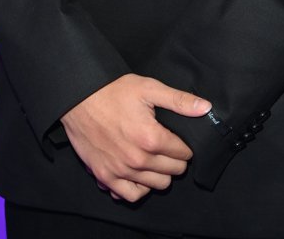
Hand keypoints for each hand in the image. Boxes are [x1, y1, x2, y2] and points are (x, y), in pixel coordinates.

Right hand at [60, 74, 210, 202]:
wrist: (79, 98)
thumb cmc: (113, 91)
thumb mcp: (149, 88)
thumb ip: (179, 100)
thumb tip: (205, 108)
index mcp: (151, 138)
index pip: (183, 154)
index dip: (185, 146)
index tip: (180, 140)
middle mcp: (137, 159)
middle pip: (172, 171)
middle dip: (176, 160)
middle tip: (169, 148)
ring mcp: (120, 171)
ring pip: (156, 185)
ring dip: (161, 174)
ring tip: (157, 160)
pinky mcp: (105, 176)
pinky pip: (131, 195)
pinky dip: (139, 188)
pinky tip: (140, 175)